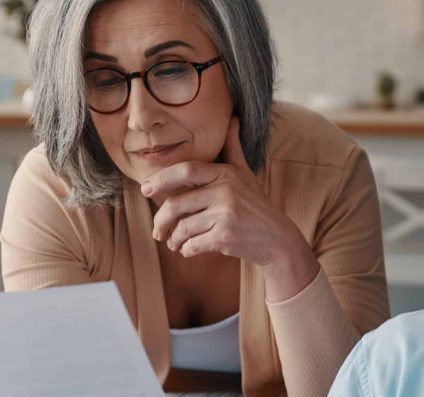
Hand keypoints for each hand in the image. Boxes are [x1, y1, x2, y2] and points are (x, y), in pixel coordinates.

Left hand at [145, 117, 319, 301]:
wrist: (278, 239)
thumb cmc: (257, 206)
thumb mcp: (246, 174)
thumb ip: (233, 148)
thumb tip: (233, 119)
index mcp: (226, 174)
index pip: (186, 170)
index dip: (161, 179)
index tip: (145, 188)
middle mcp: (225, 191)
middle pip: (176, 204)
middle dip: (161, 220)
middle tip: (157, 230)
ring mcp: (225, 214)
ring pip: (183, 227)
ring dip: (174, 239)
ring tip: (174, 242)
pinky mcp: (225, 237)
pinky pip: (192, 244)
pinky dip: (186, 250)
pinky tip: (188, 250)